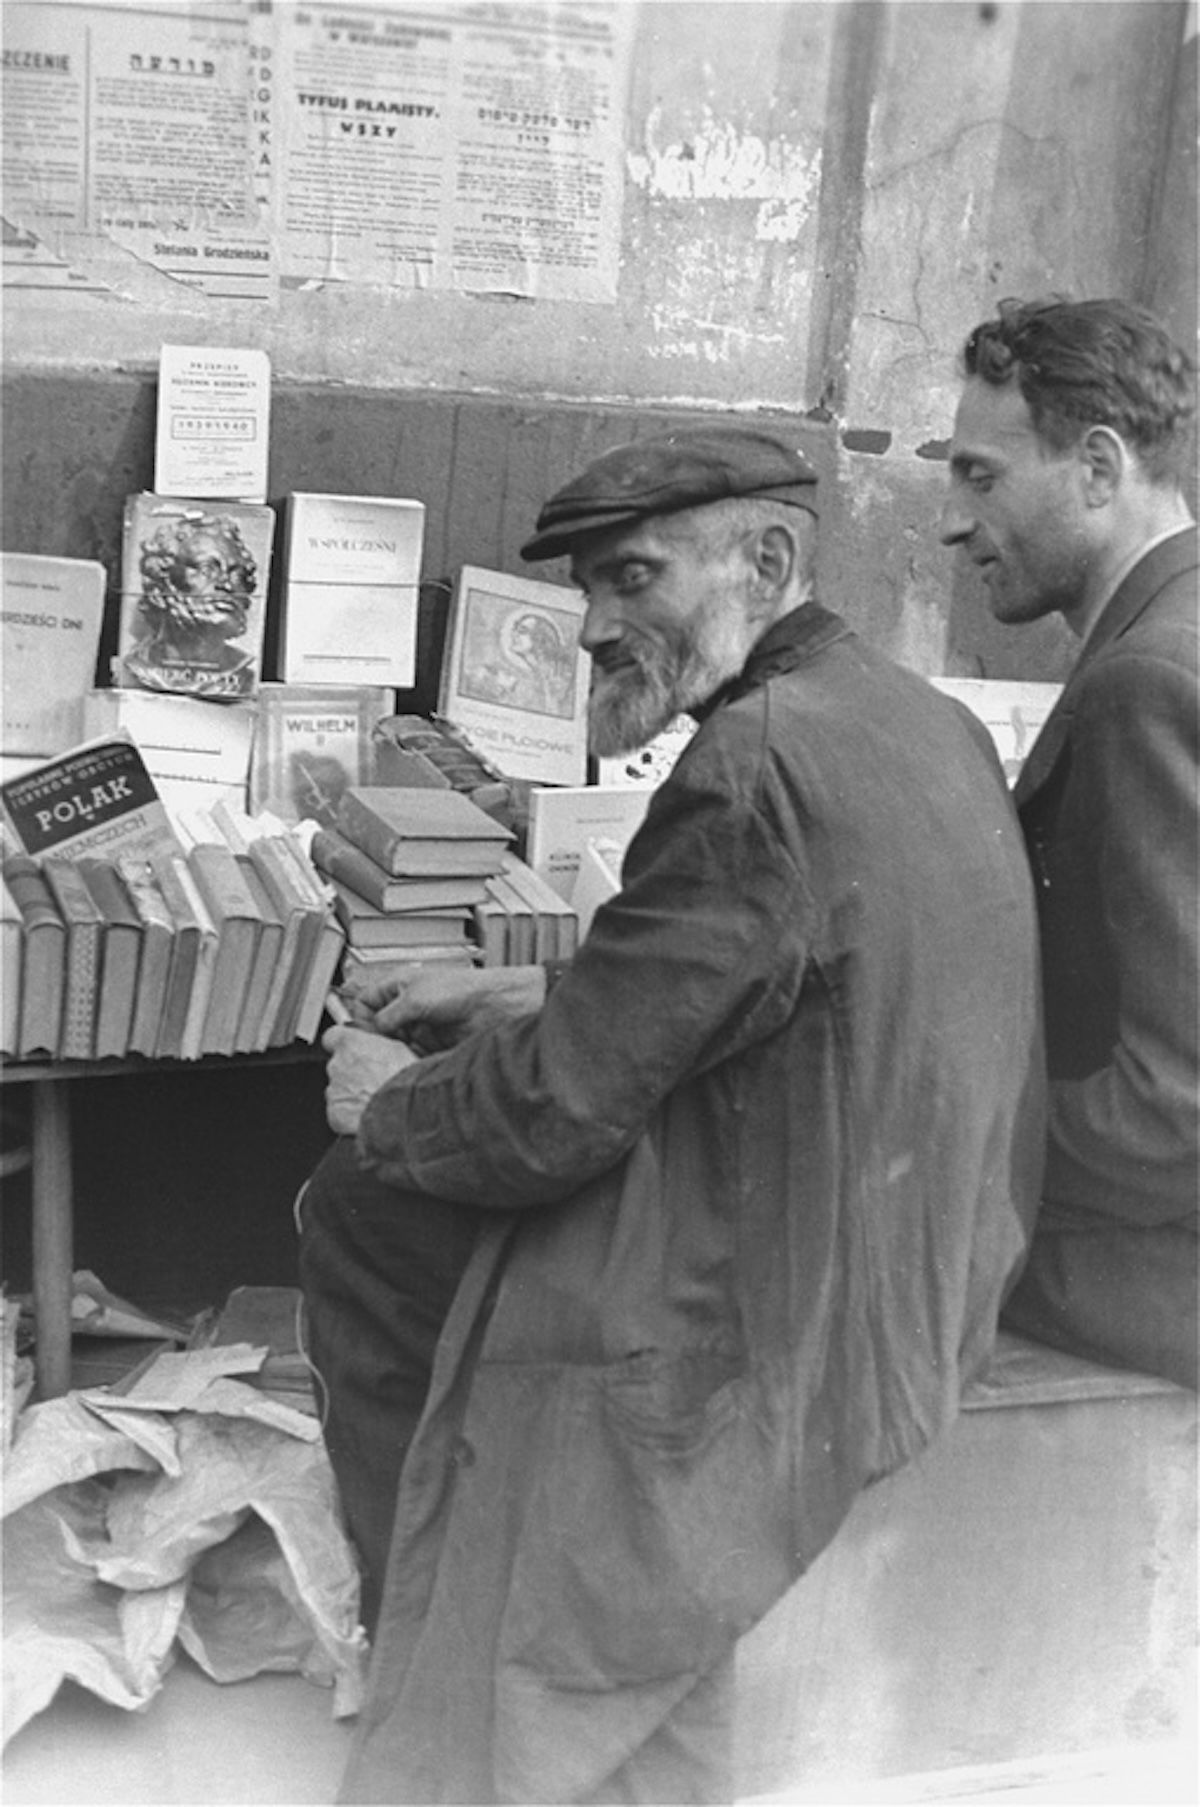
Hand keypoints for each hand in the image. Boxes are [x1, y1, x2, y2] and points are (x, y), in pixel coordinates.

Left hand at [322, 1024, 418, 1135]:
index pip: (332, 1036)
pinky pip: (338, 1112)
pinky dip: (349, 1115)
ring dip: (351, 1094)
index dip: (343, 1045)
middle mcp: (336, 1065)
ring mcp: (333, 1090)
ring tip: (374, 1100)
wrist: (401, 1111)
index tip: (350, 1049)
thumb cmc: (405, 1080)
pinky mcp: (334, 1113)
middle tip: (373, 1080)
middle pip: (337, 1066)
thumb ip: (377, 1046)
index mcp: (349, 1044)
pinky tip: (368, 1115)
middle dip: (351, 1073)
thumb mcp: (398, 1049)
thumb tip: (378, 1048)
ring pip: (338, 1090)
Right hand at [366, 964, 547, 1051]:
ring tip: (391, 1058)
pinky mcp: (433, 1043)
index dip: (360, 1016)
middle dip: (375, 1038)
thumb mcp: (414, 1000)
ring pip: (395, 1042)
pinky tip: (407, 1063)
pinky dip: (407, 1060)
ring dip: (392, 1051)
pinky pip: (412, 1054)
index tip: (359, 1033)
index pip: (367, 1001)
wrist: (494, 1006)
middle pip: (379, 1026)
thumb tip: (372, 1030)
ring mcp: (421, 1024)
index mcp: (400, 986)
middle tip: (372, 1050)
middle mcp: (409, 1005)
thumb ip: (387, 1016)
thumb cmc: (461, 989)